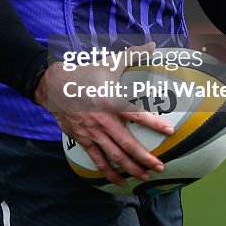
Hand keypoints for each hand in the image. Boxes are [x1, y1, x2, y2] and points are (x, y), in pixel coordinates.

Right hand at [34, 42, 173, 186]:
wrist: (55, 86)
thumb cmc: (86, 74)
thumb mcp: (109, 63)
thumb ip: (133, 55)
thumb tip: (152, 45)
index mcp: (112, 101)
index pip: (137, 114)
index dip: (154, 123)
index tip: (170, 131)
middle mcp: (103, 120)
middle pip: (127, 144)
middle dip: (145, 158)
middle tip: (160, 167)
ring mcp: (92, 132)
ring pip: (114, 156)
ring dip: (130, 168)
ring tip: (145, 177)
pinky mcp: (83, 139)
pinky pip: (98, 160)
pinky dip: (109, 172)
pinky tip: (119, 181)